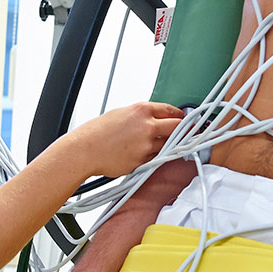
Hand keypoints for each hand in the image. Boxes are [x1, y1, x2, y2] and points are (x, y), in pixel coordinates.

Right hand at [49, 103, 184, 178]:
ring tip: (150, 146)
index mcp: (142, 110)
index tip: (186, 120)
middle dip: (184, 131)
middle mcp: (148, 126)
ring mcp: (147, 145)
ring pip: (168, 145)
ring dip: (166, 146)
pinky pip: (154, 158)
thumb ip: (142, 116)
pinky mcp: (143, 161)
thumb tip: (156, 120)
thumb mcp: (122, 114)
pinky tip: (138, 154)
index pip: (172, 111)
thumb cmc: (98, 132)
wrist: (85, 150)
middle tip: (187, 134)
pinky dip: (151, 157)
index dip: (181, 116)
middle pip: (178, 128)